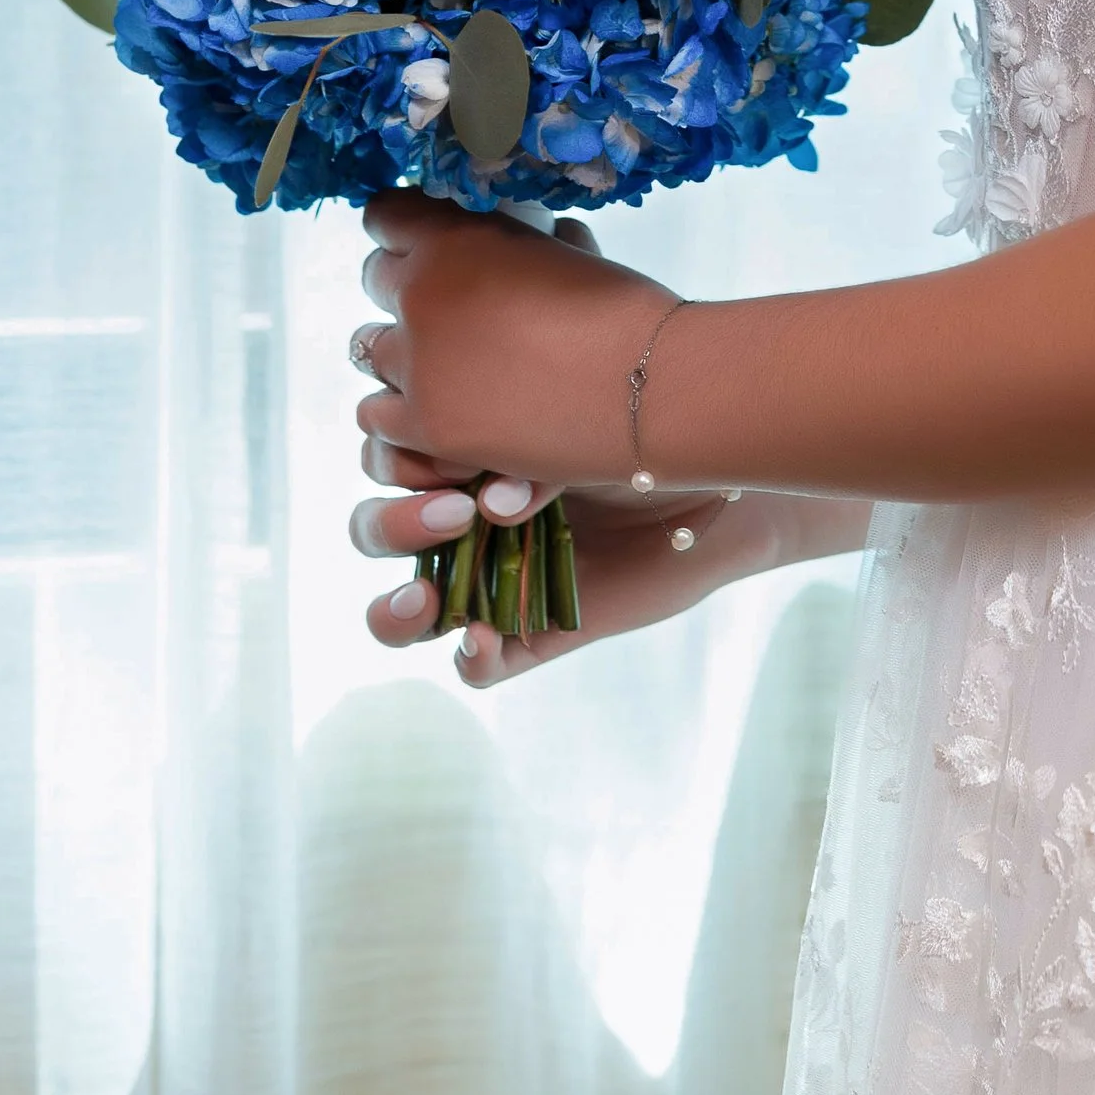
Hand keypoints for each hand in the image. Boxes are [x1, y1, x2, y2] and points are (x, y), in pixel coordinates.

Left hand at [351, 192, 675, 488]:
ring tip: (443, 368)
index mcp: (454, 236)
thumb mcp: (562, 249)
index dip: (406, 229)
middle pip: (375, 279)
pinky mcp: (427, 425)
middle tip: (448, 310)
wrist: (648, 386)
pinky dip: (402, 413)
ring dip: (400, 353)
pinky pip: (376, 415)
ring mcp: (419, 362)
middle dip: (406, 289)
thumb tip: (524, 235)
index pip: (386, 216)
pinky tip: (441, 412)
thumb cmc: (622, 311)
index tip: (427, 244)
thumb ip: (517, 241)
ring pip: (367, 349)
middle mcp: (421, 292)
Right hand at [351, 439, 755, 684]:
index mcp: (462, 458)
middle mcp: (463, 522)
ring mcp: (493, 582)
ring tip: (424, 598)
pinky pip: (479, 665)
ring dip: (394, 607)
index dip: (397, 455)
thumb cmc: (643, 436)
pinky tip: (482, 640)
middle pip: (377, 530)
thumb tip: (491, 505)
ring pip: (405, 609)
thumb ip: (528, 458)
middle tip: (458, 511)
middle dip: (395, 524)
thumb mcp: (578, 429)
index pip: (388, 458)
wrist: (717, 488)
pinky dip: (471, 657)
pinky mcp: (531, 636)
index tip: (453, 448)